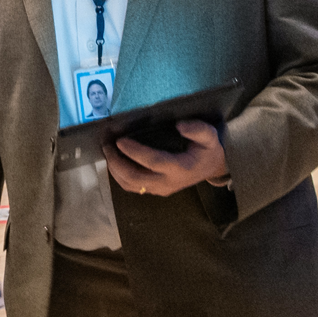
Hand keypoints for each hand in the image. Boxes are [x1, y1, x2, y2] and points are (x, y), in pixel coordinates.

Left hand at [105, 119, 228, 195]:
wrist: (211, 168)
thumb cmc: (207, 150)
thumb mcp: (209, 136)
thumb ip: (198, 129)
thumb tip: (180, 125)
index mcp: (181, 169)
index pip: (154, 162)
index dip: (135, 152)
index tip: (120, 140)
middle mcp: (168, 183)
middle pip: (135, 178)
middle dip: (117, 162)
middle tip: (107, 146)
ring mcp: (160, 189)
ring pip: (130, 185)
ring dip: (115, 169)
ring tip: (108, 151)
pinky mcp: (154, 190)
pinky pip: (132, 187)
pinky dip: (119, 175)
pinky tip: (114, 162)